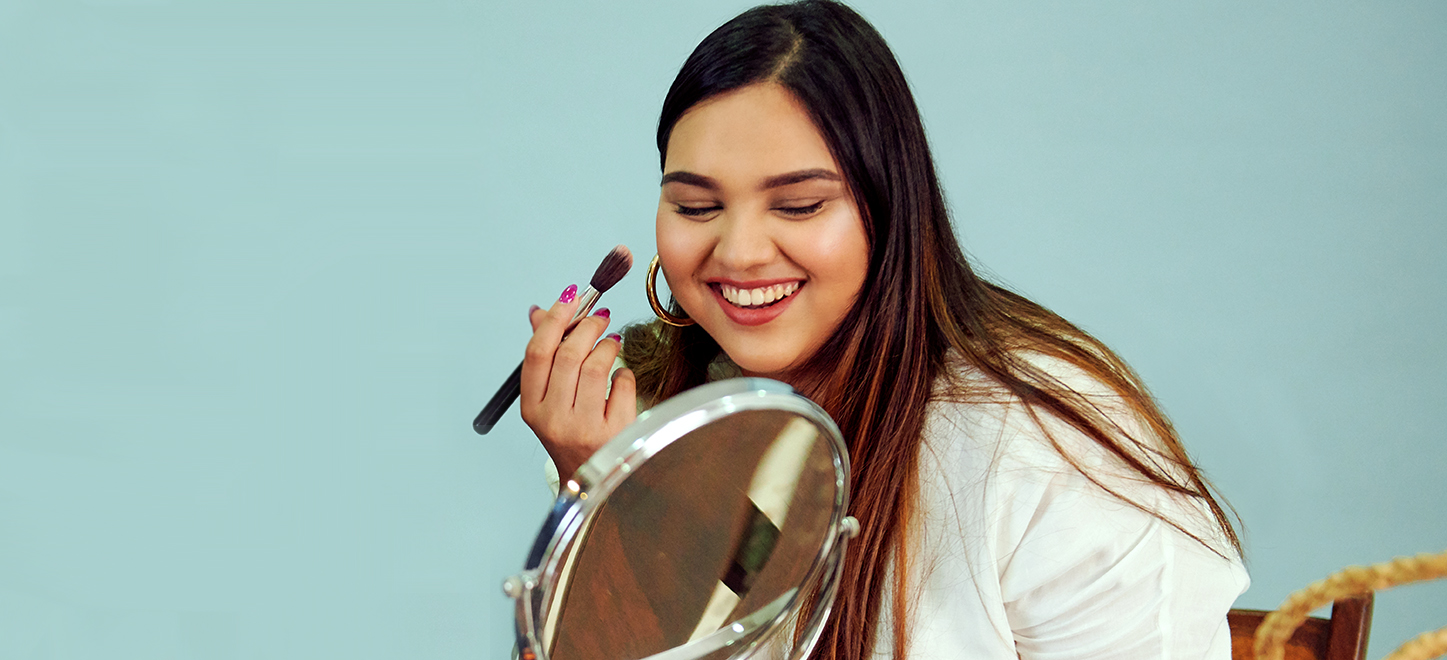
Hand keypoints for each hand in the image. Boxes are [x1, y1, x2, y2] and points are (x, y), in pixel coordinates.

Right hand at [519, 284, 636, 478]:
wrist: (592, 483)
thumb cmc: (571, 433)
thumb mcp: (549, 400)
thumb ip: (545, 356)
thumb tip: (540, 312)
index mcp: (532, 408)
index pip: (537, 353)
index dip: (554, 319)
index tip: (570, 297)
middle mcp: (554, 419)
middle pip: (568, 355)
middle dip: (587, 326)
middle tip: (600, 316)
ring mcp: (584, 428)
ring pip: (596, 367)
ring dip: (607, 346)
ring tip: (612, 343)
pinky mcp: (615, 433)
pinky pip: (622, 385)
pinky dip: (624, 373)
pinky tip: (620, 377)